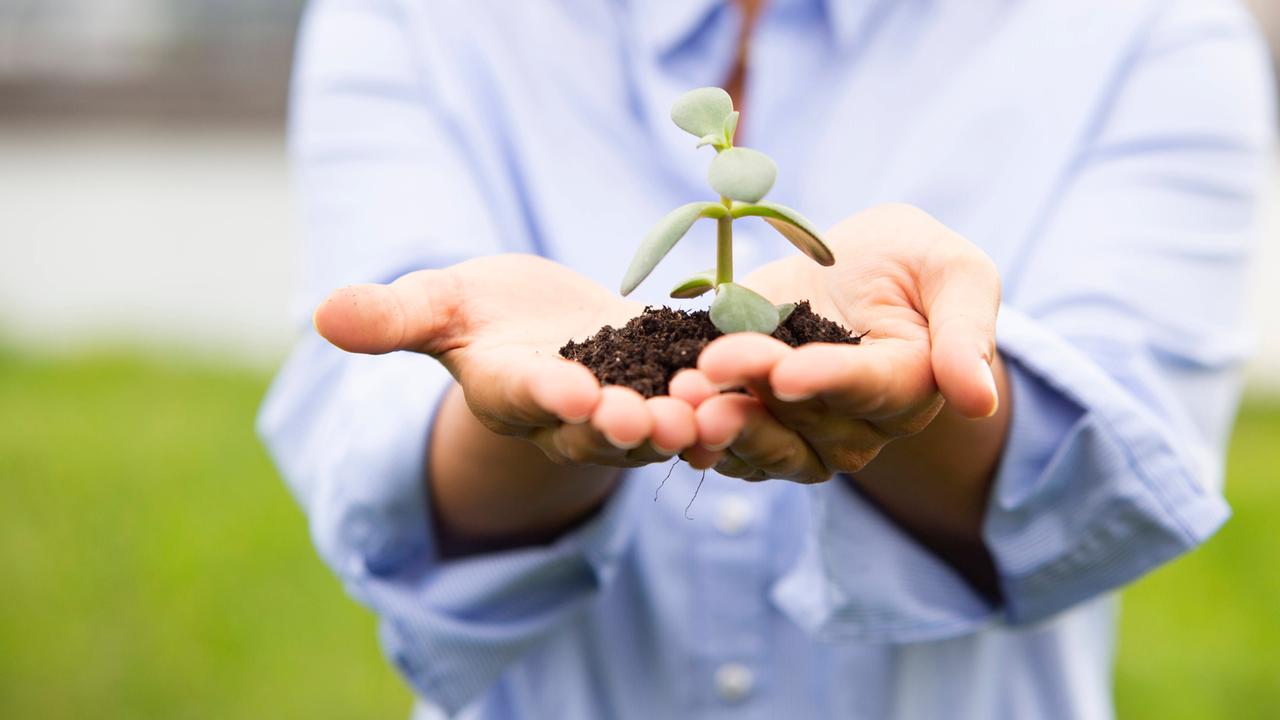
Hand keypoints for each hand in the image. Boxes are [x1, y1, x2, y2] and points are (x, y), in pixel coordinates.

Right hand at [314, 254, 697, 466]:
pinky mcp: (675, 378)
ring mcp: (631, 399)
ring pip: (662, 419)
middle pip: (603, 426)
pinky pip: (704, 389)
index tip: (567, 389)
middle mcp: (576, 410)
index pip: (529, 397)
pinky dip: (728, 388)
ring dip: (687, 420)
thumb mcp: (438, 306)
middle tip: (654, 422)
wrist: (543, 324)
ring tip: (713, 411)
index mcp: (516, 392)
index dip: (547, 394)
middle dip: (626, 425)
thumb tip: (320, 315)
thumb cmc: (481, 314)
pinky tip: (762, 374)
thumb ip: (393, 317)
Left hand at [671, 204, 1001, 482]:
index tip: (787, 372)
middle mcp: (858, 426)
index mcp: (909, 386)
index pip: (869, 389)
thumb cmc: (909, 262)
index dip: (829, 382)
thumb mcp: (951, 270)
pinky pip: (728, 444)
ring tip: (680, 396)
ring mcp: (803, 434)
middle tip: (709, 367)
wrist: (848, 269)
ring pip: (764, 444)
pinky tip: (666, 408)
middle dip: (755, 390)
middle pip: (805, 417)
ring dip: (720, 424)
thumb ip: (966, 329)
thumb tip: (979, 399)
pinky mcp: (756, 425)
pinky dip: (696, 431)